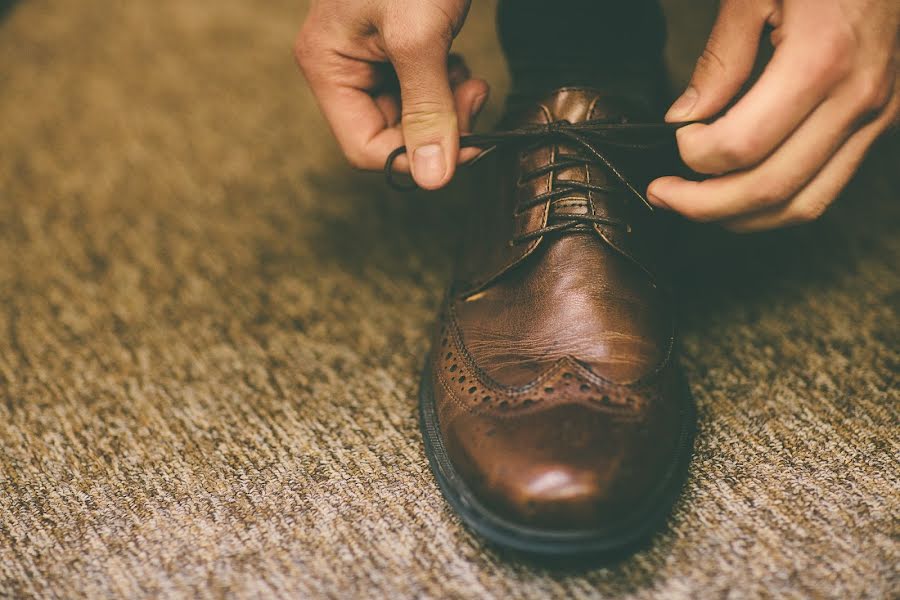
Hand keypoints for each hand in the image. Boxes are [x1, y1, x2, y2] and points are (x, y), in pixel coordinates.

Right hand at [295, 0, 488, 189]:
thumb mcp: (420, 36)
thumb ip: (427, 109)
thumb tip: (433, 179)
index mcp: (327, 64)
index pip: (364, 148)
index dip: (414, 157)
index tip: (463, 146)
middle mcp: (345, 67)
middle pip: (390, 135)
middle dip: (437, 127)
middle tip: (471, 99)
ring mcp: (373, 58)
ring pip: (411, 117)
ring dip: (447, 108)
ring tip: (465, 74)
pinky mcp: (402, 49)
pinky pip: (424, 92)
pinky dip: (449, 88)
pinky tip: (459, 62)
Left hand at [647, 0, 898, 231]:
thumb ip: (720, 60)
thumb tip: (685, 116)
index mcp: (820, 60)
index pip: (741, 145)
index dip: (694, 154)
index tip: (675, 137)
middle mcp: (856, 98)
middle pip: (770, 188)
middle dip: (704, 204)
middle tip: (663, 194)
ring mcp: (874, 116)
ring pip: (803, 205)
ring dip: (740, 217)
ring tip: (695, 204)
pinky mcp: (880, 123)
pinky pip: (825, 188)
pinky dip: (776, 203)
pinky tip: (739, 193)